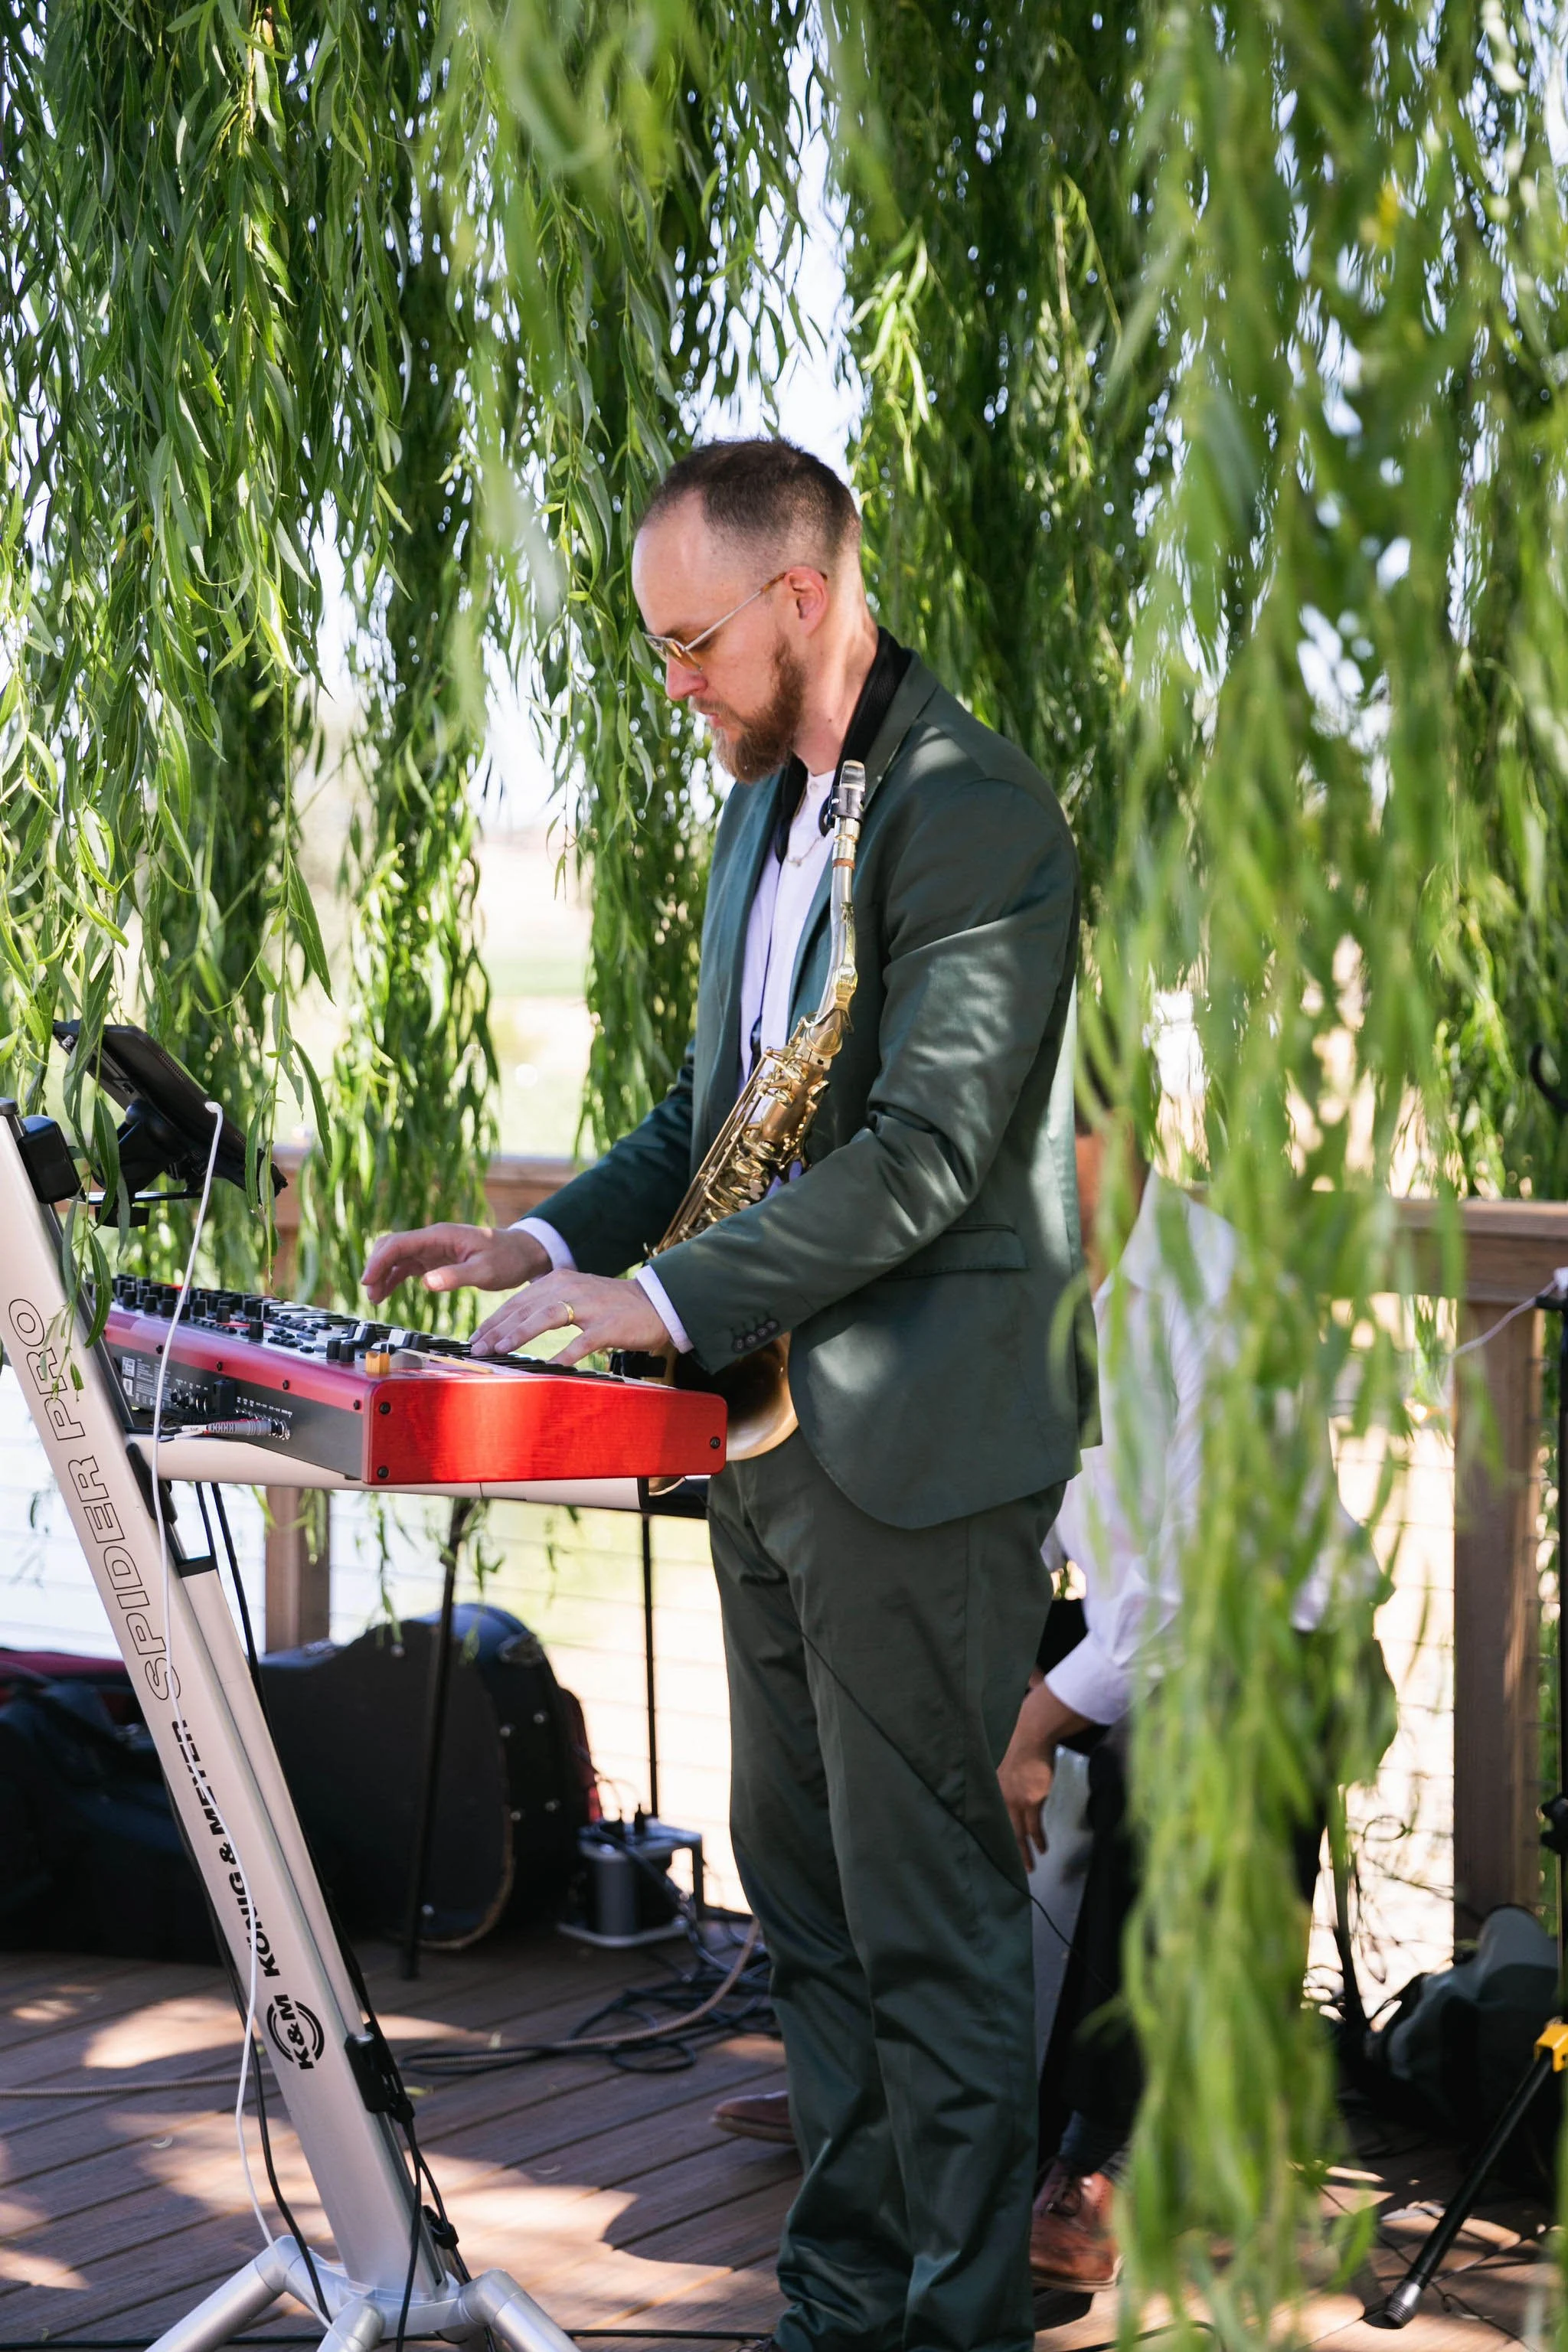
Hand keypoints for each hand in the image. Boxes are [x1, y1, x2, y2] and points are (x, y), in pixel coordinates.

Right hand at [362, 1223, 548, 1304]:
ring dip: (383, 1274)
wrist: (523, 1253)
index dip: (380, 1260)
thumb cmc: (507, 1259)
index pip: (400, 1243)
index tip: (368, 1280)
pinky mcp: (435, 1259)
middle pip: (392, 1246)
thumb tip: (426, 1282)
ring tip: (374, 1299)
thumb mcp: (485, 1271)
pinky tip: (385, 1294)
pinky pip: (407, 1266)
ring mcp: (432, 1248)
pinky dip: (394, 1278)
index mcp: (441, 1235)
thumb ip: (455, 1276)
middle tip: (369, 1292)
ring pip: (397, 1257)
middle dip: (376, 1266)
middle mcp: (433, 1238)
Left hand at [470, 1270, 669, 1369]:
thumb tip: (511, 1325)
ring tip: (501, 1350)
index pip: (517, 1301)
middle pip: (525, 1308)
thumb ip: (545, 1305)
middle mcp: (570, 1288)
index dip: (493, 1320)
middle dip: (498, 1329)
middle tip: (477, 1349)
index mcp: (557, 1281)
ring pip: (547, 1317)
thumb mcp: (573, 1296)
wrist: (655, 1303)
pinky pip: (583, 1341)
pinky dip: (565, 1354)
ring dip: (520, 1333)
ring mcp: (589, 1306)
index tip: (473, 1339)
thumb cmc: (609, 1306)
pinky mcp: (608, 1325)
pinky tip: (550, 1367)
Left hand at [999, 1733, 1057, 1871]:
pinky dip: (1038, 1840)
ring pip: (1018, 1834)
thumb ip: (999, 1785)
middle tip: (1009, 1869)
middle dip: (1006, 1852)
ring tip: (1029, 1868)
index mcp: (990, 1791)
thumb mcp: (1000, 1769)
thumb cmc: (1017, 1748)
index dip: (992, 1838)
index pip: (988, 1821)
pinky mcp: (1031, 1801)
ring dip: (1024, 1853)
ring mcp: (1014, 1801)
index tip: (992, 1853)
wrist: (1031, 1737)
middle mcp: (999, 1799)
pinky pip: (1035, 1827)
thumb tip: (1003, 1797)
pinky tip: (1043, 1849)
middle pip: (1001, 1832)